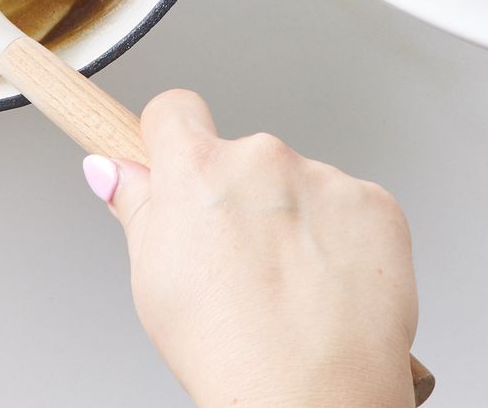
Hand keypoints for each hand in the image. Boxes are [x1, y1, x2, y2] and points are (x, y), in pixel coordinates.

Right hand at [86, 91, 418, 407]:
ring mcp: (325, 178)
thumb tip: (111, 169)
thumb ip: (136, 207)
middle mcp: (263, 157)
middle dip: (241, 196)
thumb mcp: (152, 279)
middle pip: (243, 156)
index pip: (175, 109)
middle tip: (240, 263)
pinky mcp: (375, 204)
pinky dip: (343, 240)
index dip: (171, 136)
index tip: (174, 159)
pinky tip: (330, 287)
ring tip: (291, 289)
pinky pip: (351, 207)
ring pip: (300, 185)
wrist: (313, 395)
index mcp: (199, 169)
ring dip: (295, 220)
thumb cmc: (227, 349)